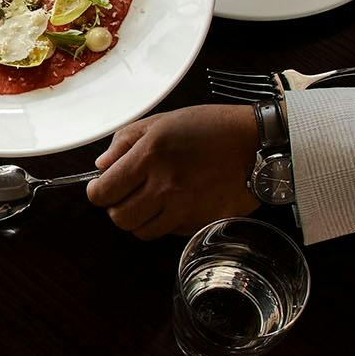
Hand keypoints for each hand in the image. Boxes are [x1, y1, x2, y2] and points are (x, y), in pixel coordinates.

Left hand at [85, 105, 258, 239]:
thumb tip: (101, 167)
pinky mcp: (200, 222)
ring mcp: (183, 208)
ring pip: (141, 232)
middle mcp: (164, 186)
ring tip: (151, 201)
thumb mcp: (162, 122)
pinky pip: (169, 233)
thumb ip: (125, 142)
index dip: (98, 192)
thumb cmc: (211, 128)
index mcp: (149, 156)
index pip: (103, 192)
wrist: (256, 145)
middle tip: (127, 195)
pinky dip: (165, 223)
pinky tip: (176, 204)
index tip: (102, 187)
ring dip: (140, 219)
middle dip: (117, 208)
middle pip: (119, 218)